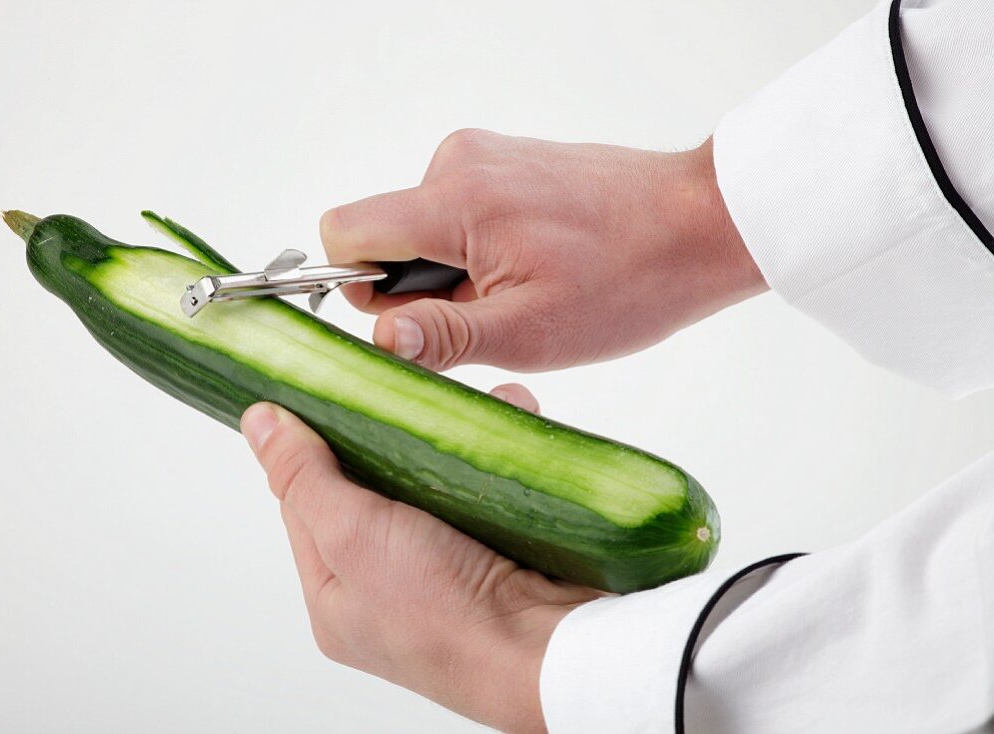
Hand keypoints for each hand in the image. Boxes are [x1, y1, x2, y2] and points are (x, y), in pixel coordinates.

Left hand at [241, 384, 600, 733]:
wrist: (552, 652)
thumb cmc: (444, 613)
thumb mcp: (352, 534)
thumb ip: (305, 476)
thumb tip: (259, 422)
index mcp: (336, 594)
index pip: (305, 501)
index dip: (312, 442)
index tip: (331, 389)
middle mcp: (386, 586)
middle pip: (373, 486)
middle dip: (392, 432)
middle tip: (405, 385)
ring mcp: (445, 569)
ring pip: (432, 481)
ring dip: (449, 439)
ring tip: (464, 401)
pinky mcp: (498, 551)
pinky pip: (482, 489)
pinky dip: (490, 456)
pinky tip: (500, 425)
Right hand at [321, 130, 764, 371]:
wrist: (700, 224)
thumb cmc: (628, 278)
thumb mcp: (530, 330)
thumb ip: (442, 334)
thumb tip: (377, 341)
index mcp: (455, 200)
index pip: (344, 230)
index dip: (363, 286)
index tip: (417, 317)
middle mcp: (459, 162)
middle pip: (385, 233)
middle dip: (422, 286)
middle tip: (494, 310)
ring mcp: (485, 155)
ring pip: (424, 228)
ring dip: (458, 271)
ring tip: (528, 288)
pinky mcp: (508, 160)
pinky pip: (459, 212)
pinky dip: (482, 248)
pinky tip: (538, 265)